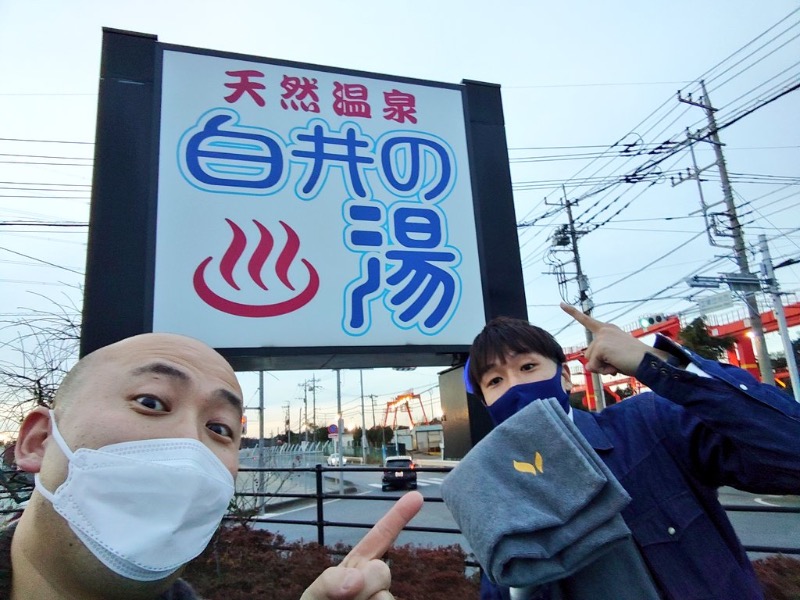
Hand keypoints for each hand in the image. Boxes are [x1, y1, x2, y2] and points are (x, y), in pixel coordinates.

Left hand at [300, 491, 423, 599]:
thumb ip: (330, 581)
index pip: (379, 537)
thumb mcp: (314, 596)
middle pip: (381, 571)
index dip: (397, 516)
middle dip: (364, 582)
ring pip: (385, 599)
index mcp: (356, 569)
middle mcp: (374, 586)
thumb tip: (357, 580)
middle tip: (346, 598)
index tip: (417, 496)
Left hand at [560, 302, 670, 375]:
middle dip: (600, 363)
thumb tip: (588, 367)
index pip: (586, 320)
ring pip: (590, 361)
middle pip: (588, 353)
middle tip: (618, 361)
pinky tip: (616, 365)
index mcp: (608, 329)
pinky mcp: (601, 346)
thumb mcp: (614, 356)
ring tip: (619, 362)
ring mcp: (602, 337)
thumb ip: (600, 358)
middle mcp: (604, 330)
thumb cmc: (634, 359)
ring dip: (603, 367)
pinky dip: (604, 370)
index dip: (573, 312)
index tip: (561, 303)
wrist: (649, 361)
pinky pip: (594, 366)